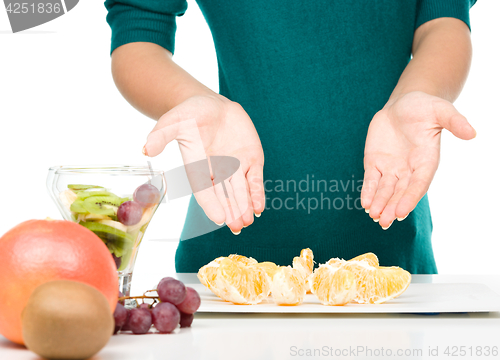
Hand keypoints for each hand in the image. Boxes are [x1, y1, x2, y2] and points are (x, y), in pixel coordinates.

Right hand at [143, 95, 264, 233]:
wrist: (212, 104)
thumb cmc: (190, 114)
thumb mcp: (174, 121)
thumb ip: (161, 135)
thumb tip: (146, 149)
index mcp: (198, 168)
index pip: (204, 191)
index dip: (212, 205)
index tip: (219, 219)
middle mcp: (217, 172)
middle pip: (224, 196)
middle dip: (231, 211)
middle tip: (237, 227)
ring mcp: (235, 167)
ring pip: (241, 191)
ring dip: (245, 207)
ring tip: (247, 221)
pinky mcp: (251, 160)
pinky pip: (255, 179)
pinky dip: (257, 193)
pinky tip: (259, 207)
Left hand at [361, 91, 475, 228]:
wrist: (404, 104)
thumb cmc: (425, 107)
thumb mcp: (441, 110)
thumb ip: (455, 122)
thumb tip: (472, 133)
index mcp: (426, 161)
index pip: (418, 184)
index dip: (409, 198)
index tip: (401, 212)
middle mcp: (409, 169)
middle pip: (400, 192)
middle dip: (392, 207)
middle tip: (384, 222)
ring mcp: (391, 167)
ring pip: (385, 190)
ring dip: (379, 203)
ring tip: (374, 217)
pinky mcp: (376, 162)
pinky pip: (371, 180)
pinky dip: (368, 191)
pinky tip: (365, 204)